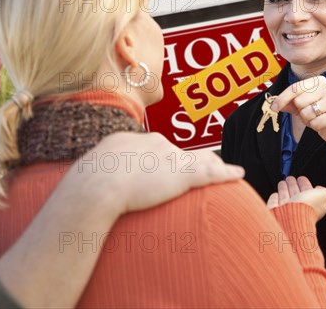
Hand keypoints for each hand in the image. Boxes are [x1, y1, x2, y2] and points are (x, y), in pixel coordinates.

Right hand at [75, 132, 244, 213]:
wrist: (96, 184)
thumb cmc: (87, 184)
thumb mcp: (90, 173)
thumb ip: (98, 174)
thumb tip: (88, 184)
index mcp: (133, 141)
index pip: (156, 147)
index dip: (166, 157)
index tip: (169, 165)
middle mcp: (155, 144)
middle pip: (181, 152)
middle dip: (193, 159)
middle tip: (204, 166)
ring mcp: (170, 157)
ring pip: (200, 159)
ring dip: (214, 165)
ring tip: (225, 170)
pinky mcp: (183, 174)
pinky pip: (212, 173)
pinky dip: (227, 174)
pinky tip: (238, 174)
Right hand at [267, 176, 325, 220]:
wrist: (292, 217)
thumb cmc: (308, 208)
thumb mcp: (324, 196)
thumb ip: (325, 191)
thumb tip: (320, 189)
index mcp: (311, 204)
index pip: (307, 192)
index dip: (305, 184)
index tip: (301, 179)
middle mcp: (299, 208)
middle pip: (295, 194)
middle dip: (293, 185)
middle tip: (290, 179)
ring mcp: (286, 210)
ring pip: (285, 197)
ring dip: (284, 189)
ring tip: (283, 183)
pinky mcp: (275, 211)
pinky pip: (275, 203)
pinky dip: (275, 198)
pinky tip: (275, 194)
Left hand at [270, 76, 325, 144]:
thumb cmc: (316, 113)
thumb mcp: (299, 106)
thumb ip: (287, 102)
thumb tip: (273, 103)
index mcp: (318, 81)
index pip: (294, 88)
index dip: (282, 99)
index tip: (274, 108)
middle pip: (299, 101)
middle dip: (300, 110)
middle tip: (309, 113)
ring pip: (306, 113)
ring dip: (307, 119)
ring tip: (315, 118)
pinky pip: (314, 123)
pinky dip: (314, 126)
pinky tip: (321, 123)